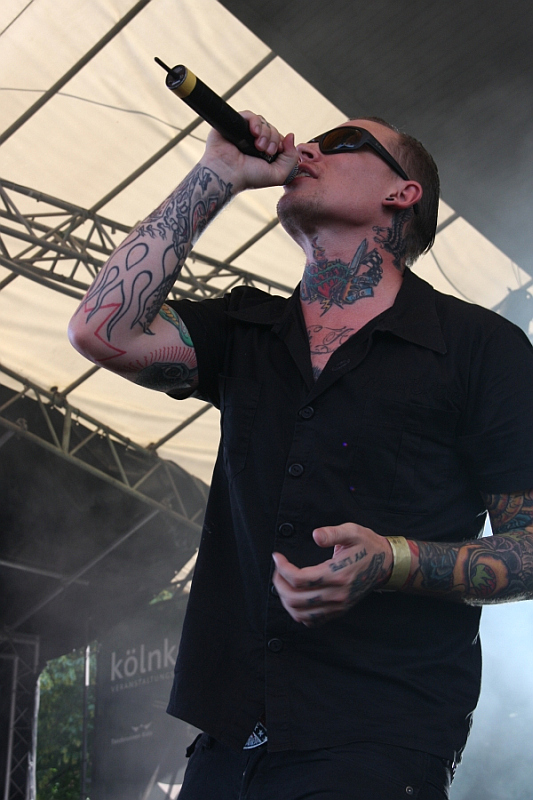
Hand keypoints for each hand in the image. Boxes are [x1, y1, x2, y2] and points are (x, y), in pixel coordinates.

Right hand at [201, 111, 297, 191]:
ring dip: (266, 133)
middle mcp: (254, 142)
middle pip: (273, 130)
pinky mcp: (234, 124)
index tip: (275, 153)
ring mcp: (244, 133)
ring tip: (258, 146)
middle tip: (267, 151)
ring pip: (263, 122)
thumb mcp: (279, 175)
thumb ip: (292, 158)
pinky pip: (250, 115)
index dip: (281, 143)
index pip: (279, 139)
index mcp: (264, 153)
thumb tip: (291, 136)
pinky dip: (256, 122)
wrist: (227, 174)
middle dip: (273, 139)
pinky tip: (254, 133)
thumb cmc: (249, 177)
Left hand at [272, 523, 393, 626]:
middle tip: (278, 569)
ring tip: (283, 582)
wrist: (385, 564)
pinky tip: (295, 596)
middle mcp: (337, 594)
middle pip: (295, 599)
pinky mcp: (338, 610)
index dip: (282, 568)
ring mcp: (337, 605)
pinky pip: (311, 621)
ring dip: (285, 599)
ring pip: (300, 613)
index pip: (299, 579)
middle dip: (279, 583)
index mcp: (338, 574)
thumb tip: (315, 535)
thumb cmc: (367, 545)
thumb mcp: (352, 531)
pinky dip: (297, 612)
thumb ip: (332, 533)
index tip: (277, 556)